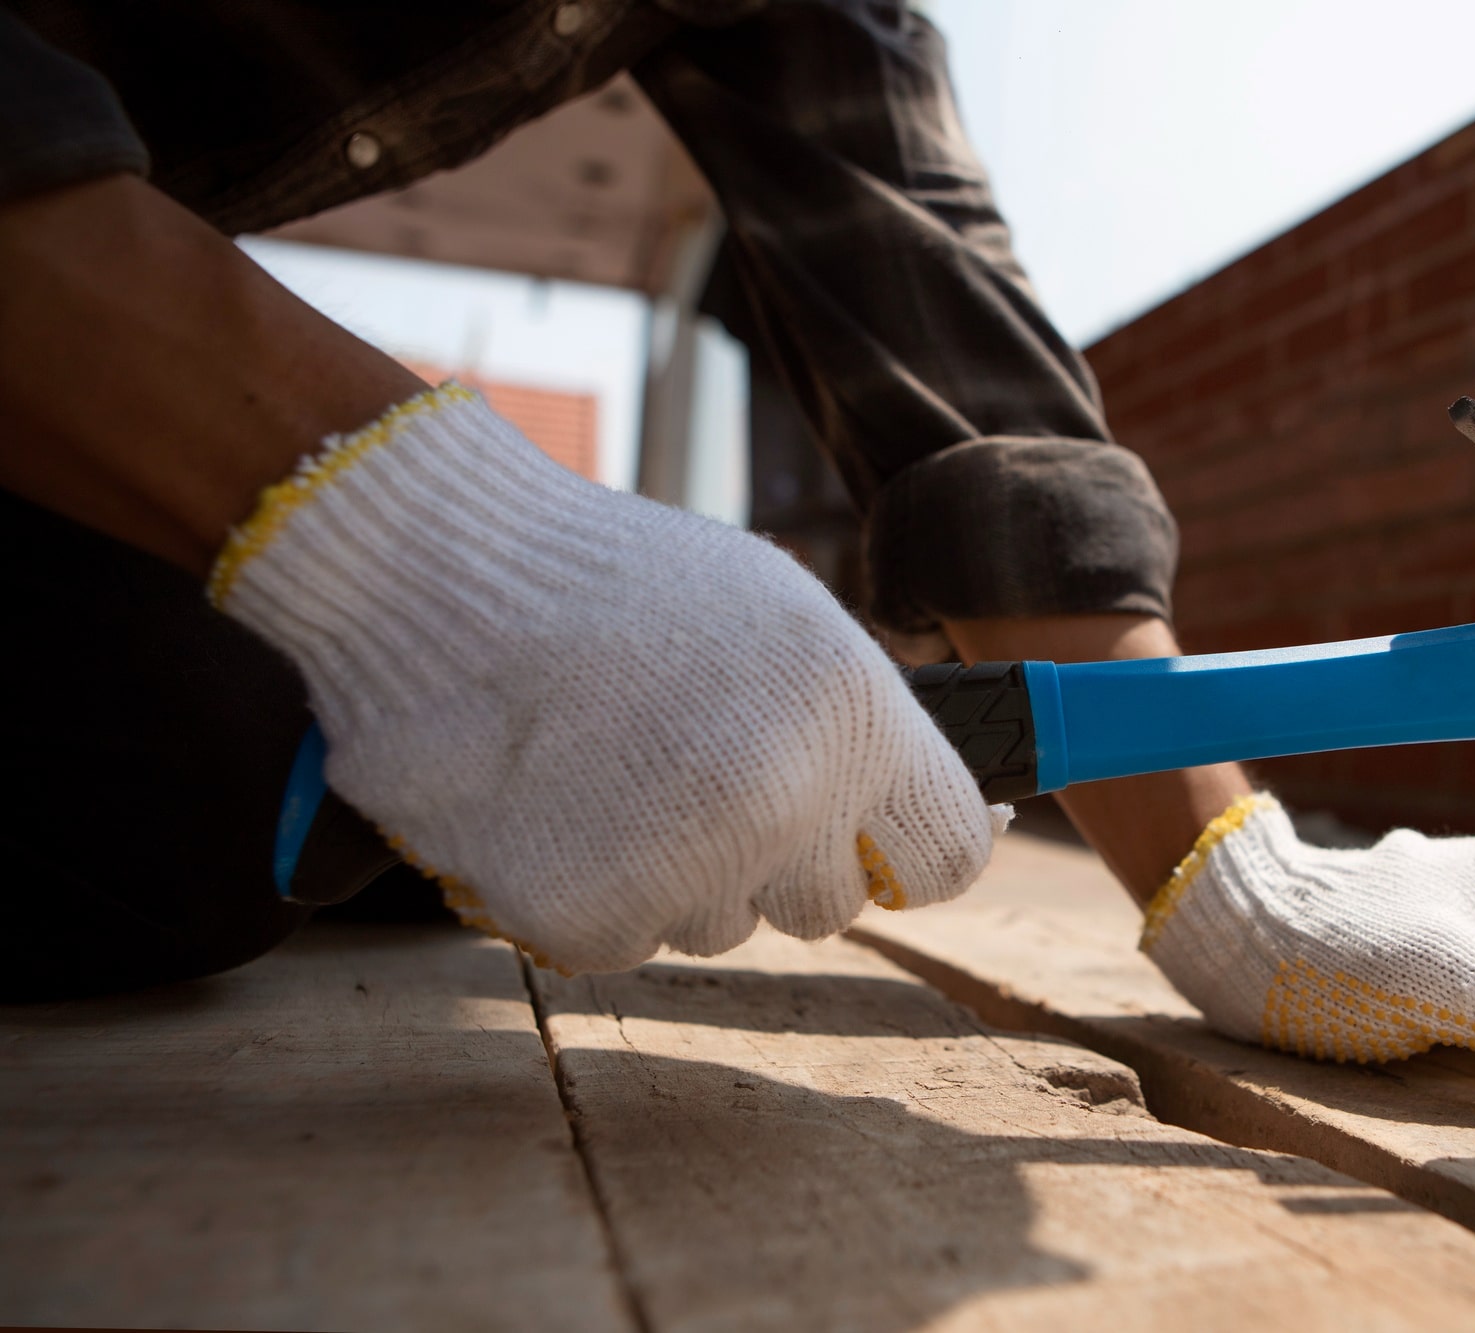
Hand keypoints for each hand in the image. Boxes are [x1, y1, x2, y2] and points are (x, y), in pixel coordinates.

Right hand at [212, 384, 1004, 971]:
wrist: (440, 578)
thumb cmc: (615, 586)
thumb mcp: (782, 619)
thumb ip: (858, 726)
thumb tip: (945, 812)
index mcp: (854, 716)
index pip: (951, 853)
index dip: (907, 849)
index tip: (874, 843)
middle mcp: (789, 803)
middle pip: (830, 906)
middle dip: (778, 858)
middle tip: (696, 772)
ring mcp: (688, 870)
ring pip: (722, 926)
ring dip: (679, 873)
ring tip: (607, 767)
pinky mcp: (589, 922)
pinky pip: (629, 941)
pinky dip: (592, 893)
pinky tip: (554, 807)